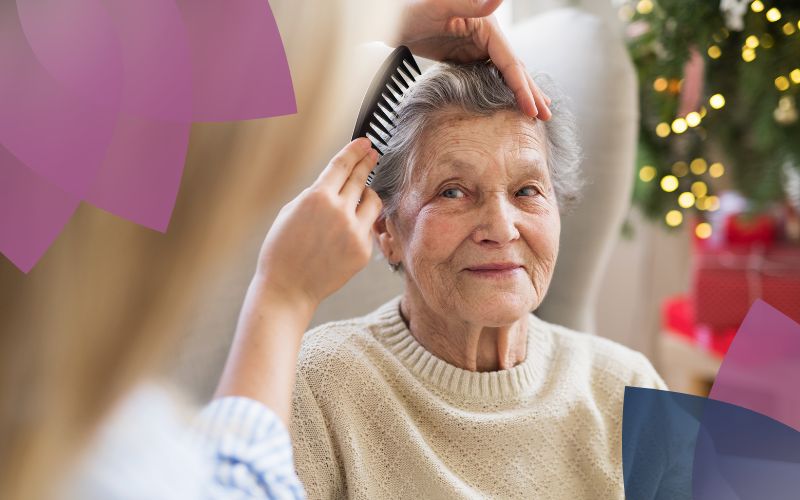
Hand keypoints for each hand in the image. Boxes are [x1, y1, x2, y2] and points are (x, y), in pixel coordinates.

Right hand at [254, 138, 381, 309]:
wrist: (288, 288)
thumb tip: (335, 184)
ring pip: (373, 201)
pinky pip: (368, 227)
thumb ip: (316, 194)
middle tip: (373, 154)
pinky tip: (348, 228)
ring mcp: (354, 231)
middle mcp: (339, 211)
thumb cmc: (282, 251)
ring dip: (368, 194)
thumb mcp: (291, 211)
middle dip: (367, 162)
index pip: (342, 165)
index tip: (364, 143)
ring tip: (362, 194)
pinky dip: (361, 223)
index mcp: (317, 197)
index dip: (355, 150)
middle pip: (360, 178)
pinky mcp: (363, 250)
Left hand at [396, 0, 551, 119]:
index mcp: (487, 27)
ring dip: (521, 92)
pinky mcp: (466, 56)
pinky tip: (508, 101)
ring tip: (537, 110)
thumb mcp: (440, 6)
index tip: (533, 110)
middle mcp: (487, 36)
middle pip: (514, 68)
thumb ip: (470, 3)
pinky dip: (502, 89)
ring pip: (505, 74)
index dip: (522, 88)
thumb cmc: (412, 8)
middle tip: (547, 116)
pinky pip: (489, 76)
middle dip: (530, 93)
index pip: (511, 63)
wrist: (391, 18)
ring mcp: (477, 47)